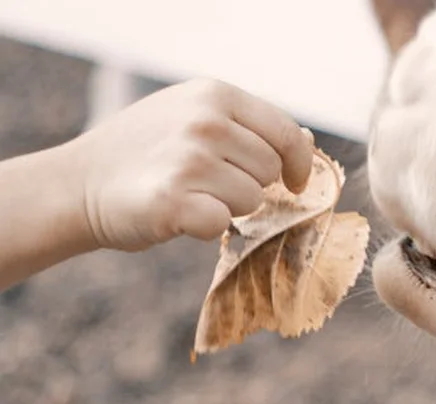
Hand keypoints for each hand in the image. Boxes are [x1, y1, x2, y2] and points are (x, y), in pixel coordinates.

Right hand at [69, 78, 314, 251]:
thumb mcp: (197, 118)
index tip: (293, 182)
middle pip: (271, 171)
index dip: (298, 164)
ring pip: (252, 200)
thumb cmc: (148, 154)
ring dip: (228, 207)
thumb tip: (309, 142)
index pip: (287, 133)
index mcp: (215, 94)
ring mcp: (188, 160)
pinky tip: (180, 215)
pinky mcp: (173, 201)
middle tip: (209, 184)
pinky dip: (206, 228)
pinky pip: (223, 224)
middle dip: (251, 185)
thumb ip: (251, 128)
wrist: (79, 183)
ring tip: (190, 194)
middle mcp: (204, 122)